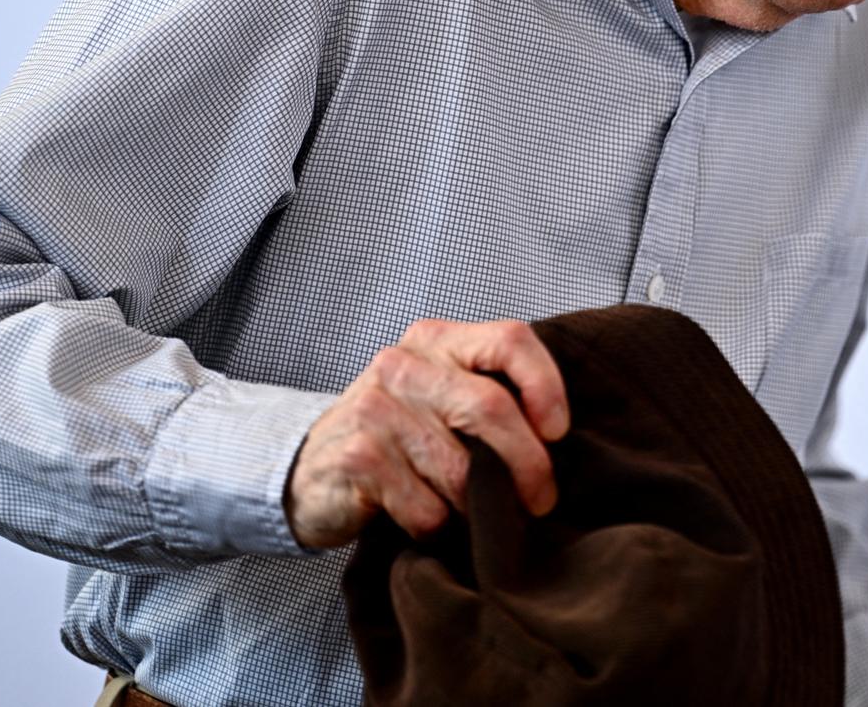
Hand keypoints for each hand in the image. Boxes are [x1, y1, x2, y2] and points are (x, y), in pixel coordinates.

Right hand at [283, 317, 570, 549]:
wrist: (309, 471)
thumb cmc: (396, 437)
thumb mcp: (439, 397)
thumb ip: (489, 396)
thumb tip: (558, 441)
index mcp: (436, 340)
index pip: (510, 340)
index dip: (546, 386)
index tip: (558, 432)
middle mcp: (404, 364)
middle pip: (491, 408)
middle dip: (529, 464)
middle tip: (540, 501)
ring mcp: (375, 408)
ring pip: (461, 469)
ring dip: (478, 506)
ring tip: (473, 514)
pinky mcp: (357, 457)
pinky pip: (425, 507)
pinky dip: (437, 526)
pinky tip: (424, 520)